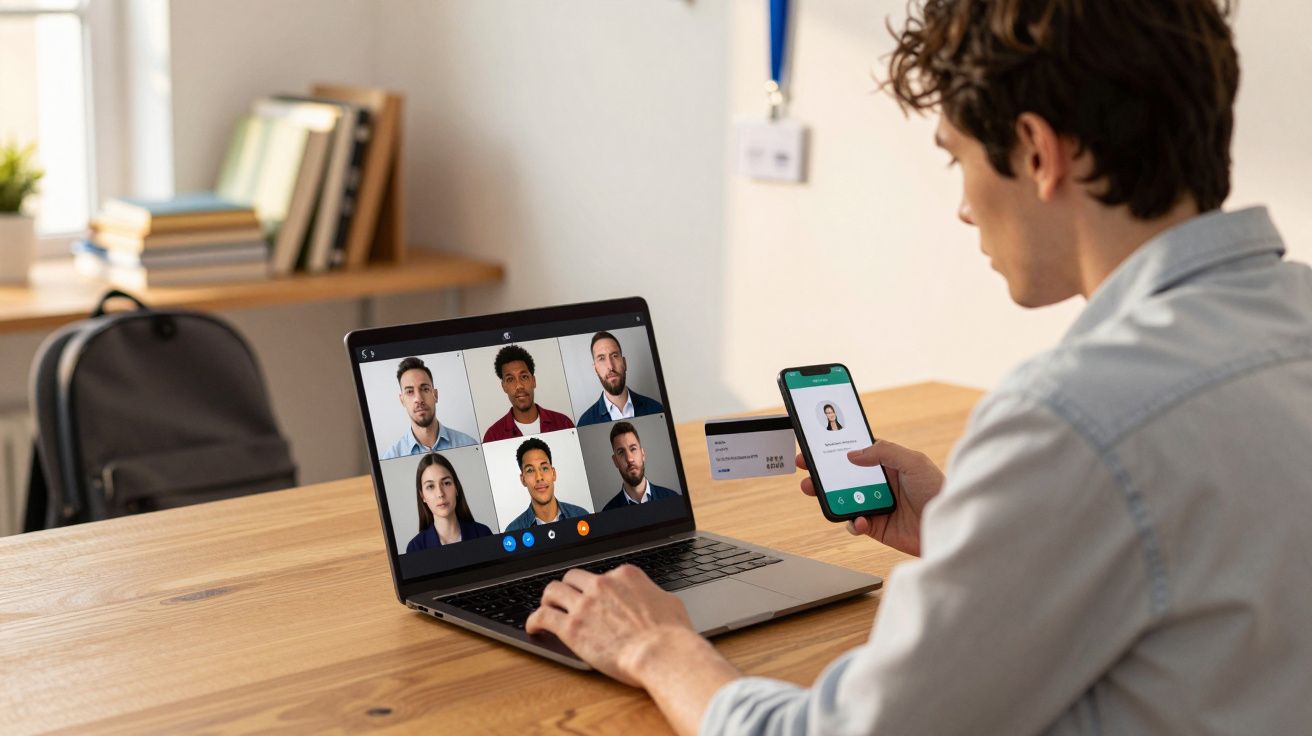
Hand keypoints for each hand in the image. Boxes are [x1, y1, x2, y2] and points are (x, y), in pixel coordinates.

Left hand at [526, 565, 698, 686]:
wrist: (661, 652)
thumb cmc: (671, 633)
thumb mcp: (669, 602)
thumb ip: (653, 596)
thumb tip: (653, 600)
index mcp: (625, 575)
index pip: (603, 574)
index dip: (597, 587)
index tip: (594, 597)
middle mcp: (602, 584)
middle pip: (573, 577)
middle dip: (569, 588)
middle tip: (566, 599)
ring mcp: (585, 604)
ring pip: (553, 591)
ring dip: (549, 599)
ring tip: (547, 608)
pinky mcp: (571, 627)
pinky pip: (542, 617)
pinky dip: (534, 620)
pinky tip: (533, 627)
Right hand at [797, 439, 943, 556]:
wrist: (953, 526)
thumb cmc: (939, 489)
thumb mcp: (914, 461)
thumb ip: (884, 452)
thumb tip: (853, 454)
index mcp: (888, 464)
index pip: (856, 453)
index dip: (835, 450)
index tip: (815, 447)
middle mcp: (880, 484)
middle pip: (843, 476)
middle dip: (822, 473)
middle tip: (805, 470)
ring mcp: (876, 505)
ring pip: (843, 499)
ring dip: (827, 496)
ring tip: (816, 492)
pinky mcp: (877, 527)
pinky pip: (855, 524)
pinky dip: (852, 522)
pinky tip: (860, 519)